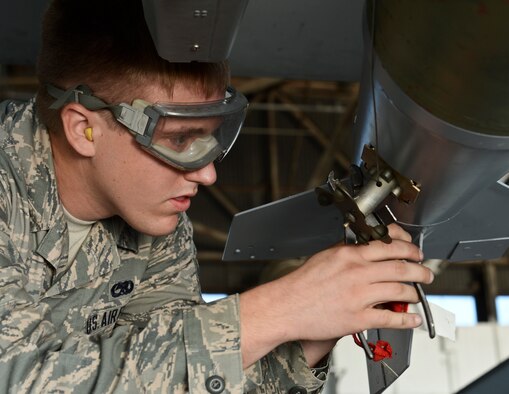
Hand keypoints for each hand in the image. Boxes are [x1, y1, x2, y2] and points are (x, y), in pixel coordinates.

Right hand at [275, 224, 431, 340]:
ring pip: (400, 291)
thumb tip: (368, 248)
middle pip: (401, 268)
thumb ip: (349, 251)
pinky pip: (391, 318)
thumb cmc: (302, 283)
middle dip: (420, 271)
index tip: (415, 252)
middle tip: (425, 273)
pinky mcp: (357, 318)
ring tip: (417, 295)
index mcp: (349, 254)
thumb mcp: (326, 256)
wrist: (286, 306)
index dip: (409, 248)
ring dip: (415, 294)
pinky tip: (411, 319)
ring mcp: (359, 296)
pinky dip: (406, 319)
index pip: (389, 245)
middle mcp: (357, 272)